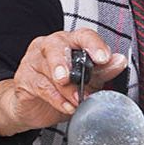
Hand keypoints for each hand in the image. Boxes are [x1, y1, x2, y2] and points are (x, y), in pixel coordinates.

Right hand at [0, 30, 128, 136]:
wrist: (34, 108)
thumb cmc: (61, 89)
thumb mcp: (87, 81)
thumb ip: (102, 71)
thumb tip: (119, 61)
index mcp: (69, 42)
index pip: (82, 36)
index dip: (93, 45)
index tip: (104, 58)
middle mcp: (49, 47)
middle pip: (56, 45)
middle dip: (65, 61)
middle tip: (72, 76)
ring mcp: (34, 61)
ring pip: (48, 68)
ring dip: (66, 88)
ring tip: (78, 100)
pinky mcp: (24, 79)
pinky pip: (40, 87)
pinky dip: (56, 99)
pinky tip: (67, 106)